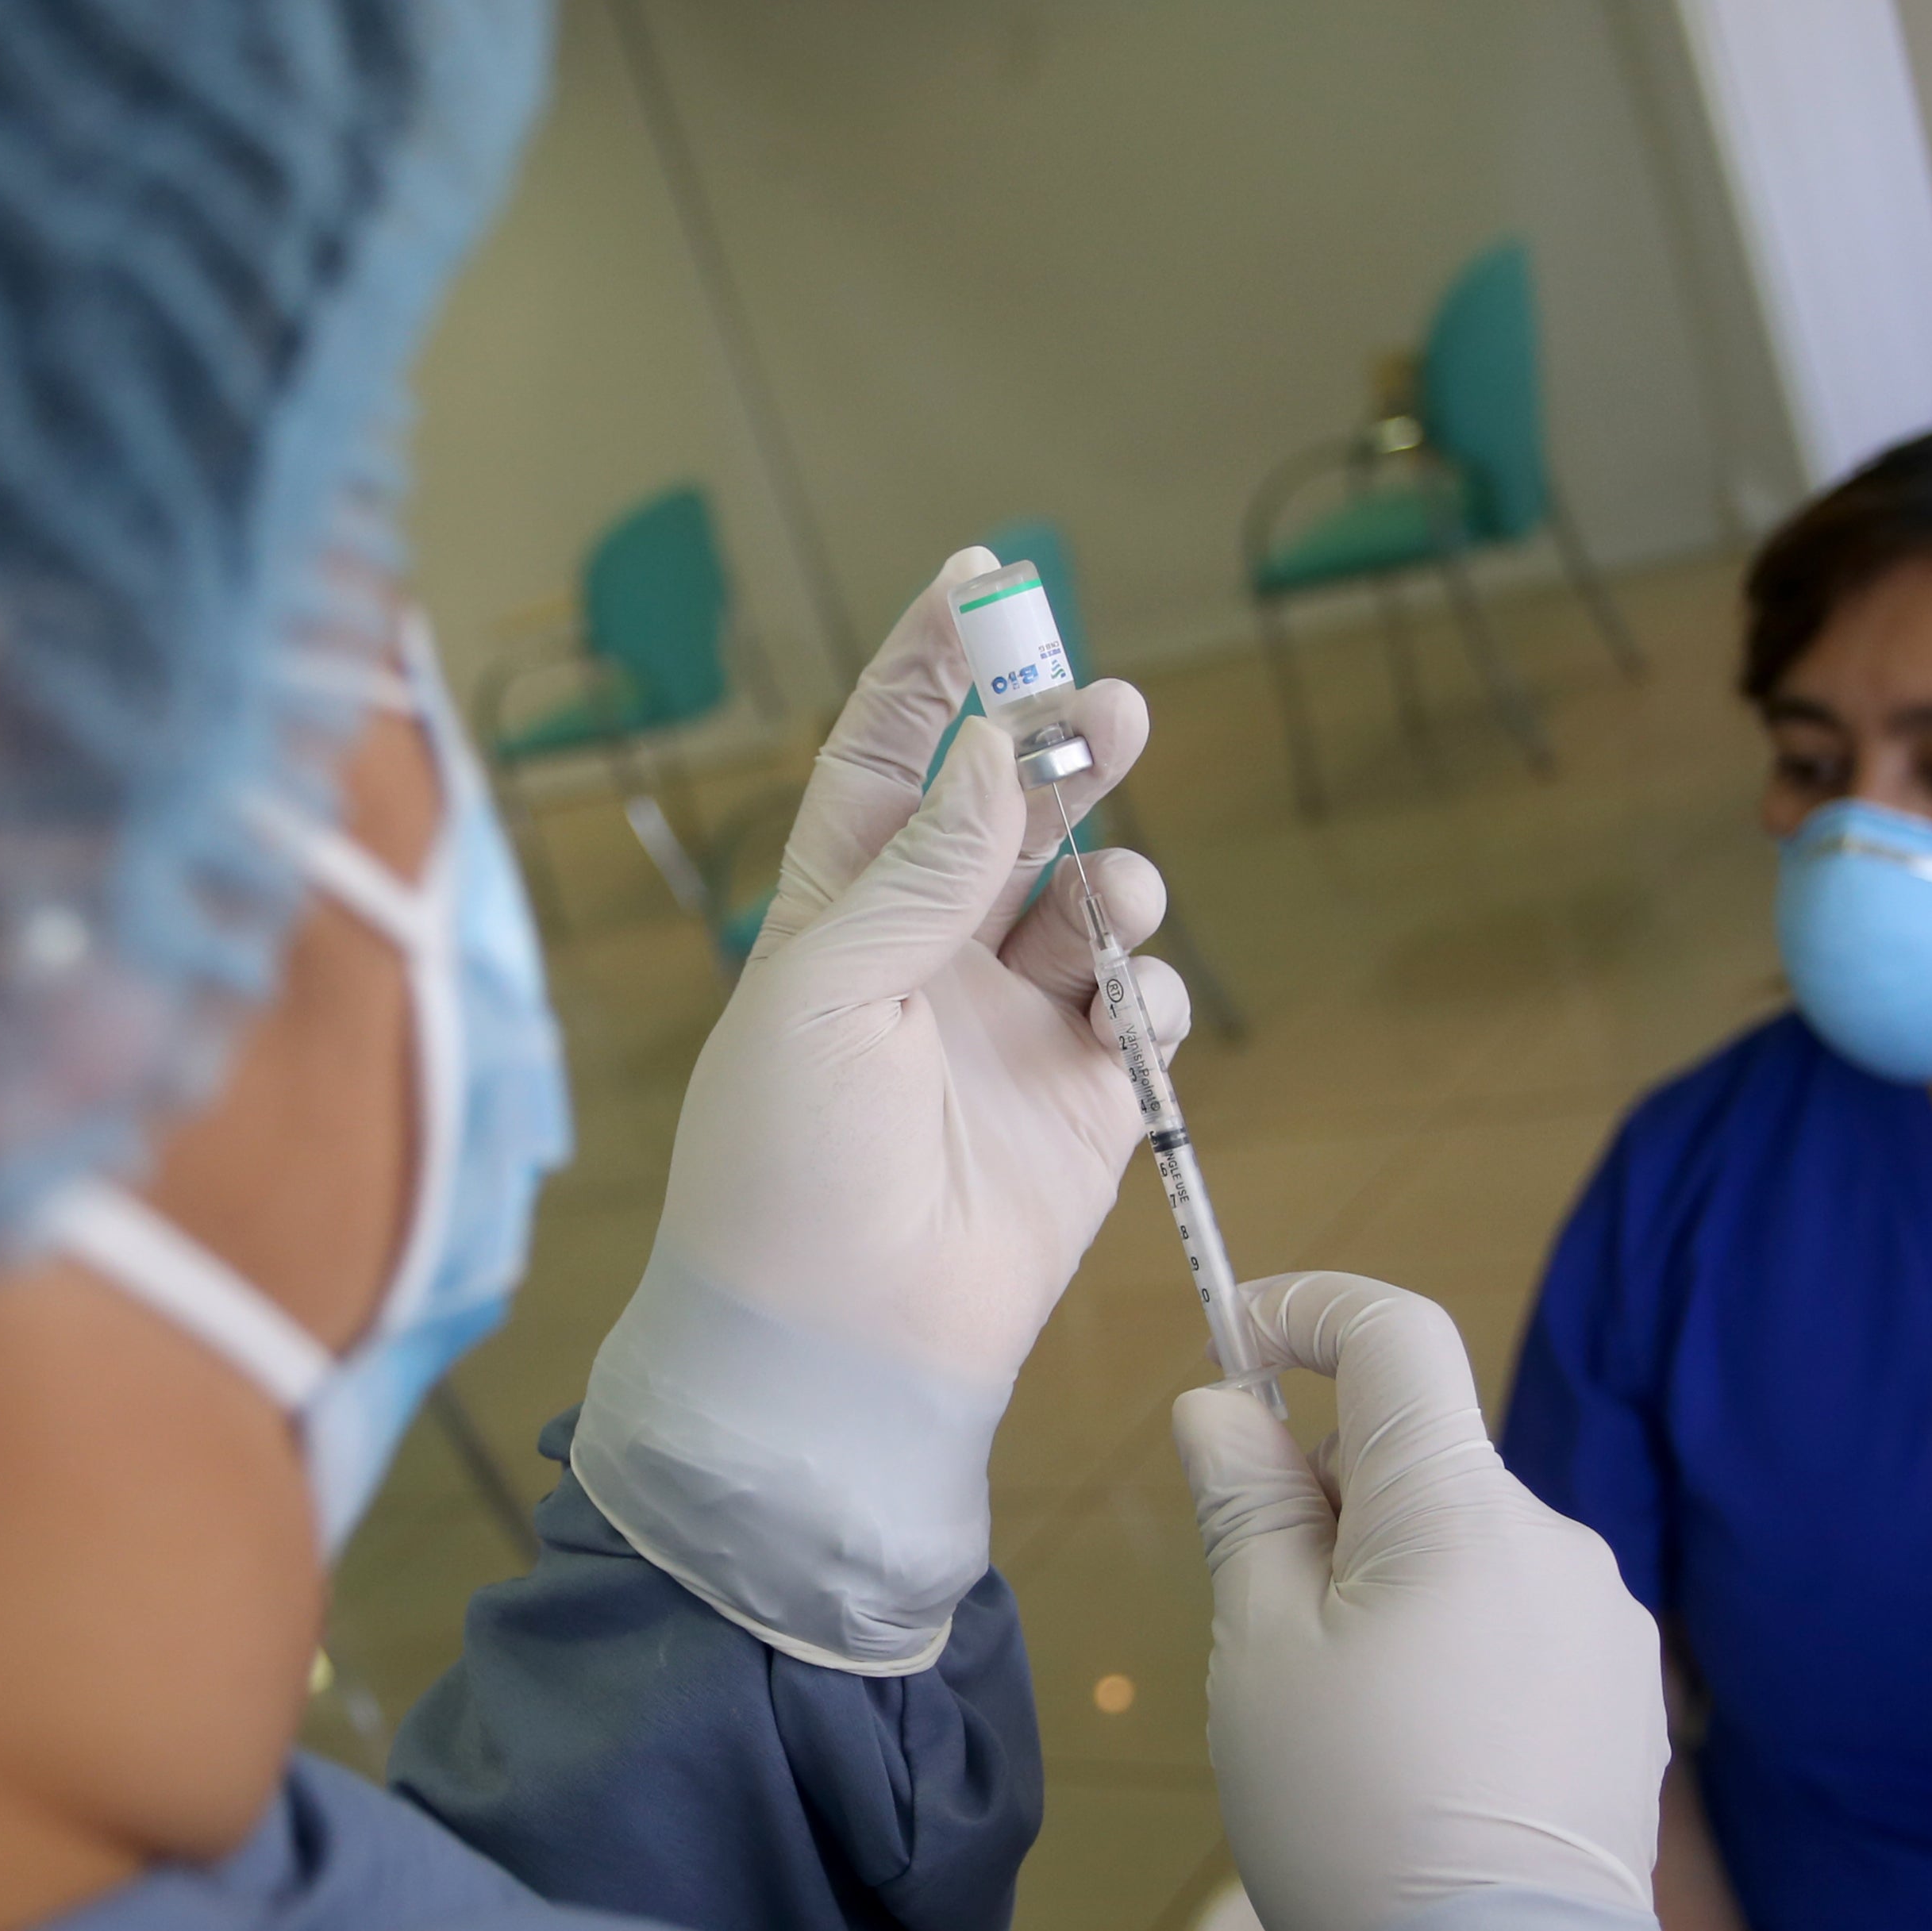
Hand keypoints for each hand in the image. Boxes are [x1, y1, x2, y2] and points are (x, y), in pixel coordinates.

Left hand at [570, 547, 1184, 1671]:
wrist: (836, 1351)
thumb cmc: (784, 1169)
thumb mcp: (825, 993)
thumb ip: (922, 870)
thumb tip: (996, 749)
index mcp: (837, 914)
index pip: (887, 756)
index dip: (933, 667)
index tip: (987, 578)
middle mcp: (926, 954)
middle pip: (1009, 812)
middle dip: (1062, 752)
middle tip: (1112, 708)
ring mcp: (1008, 1026)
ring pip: (1089, 903)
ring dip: (1116, 878)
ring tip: (1122, 902)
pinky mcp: (1081, 1103)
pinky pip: (1138, 1011)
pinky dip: (1147, 994)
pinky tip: (1125, 1017)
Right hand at [1174, 1272, 1690, 1930]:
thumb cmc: (1357, 1818)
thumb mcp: (1259, 1650)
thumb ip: (1246, 1506)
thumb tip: (1222, 1407)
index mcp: (1460, 1506)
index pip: (1398, 1333)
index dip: (1307, 1311)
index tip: (1235, 1346)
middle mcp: (1555, 1538)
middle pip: (1421, 1454)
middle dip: (1328, 1492)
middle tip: (1261, 1611)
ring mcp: (1602, 1618)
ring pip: (1464, 1544)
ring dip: (1389, 1578)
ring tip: (1342, 1715)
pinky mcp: (1625, 1694)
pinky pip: (1516, 1618)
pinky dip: (1451, 1641)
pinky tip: (1419, 1753)